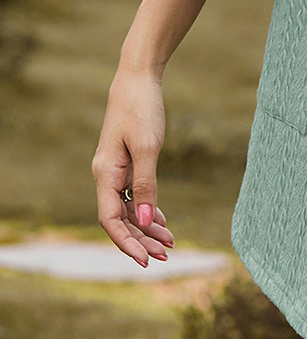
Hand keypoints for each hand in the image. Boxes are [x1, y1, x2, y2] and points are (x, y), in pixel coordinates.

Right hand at [92, 67, 173, 266]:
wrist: (138, 78)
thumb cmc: (142, 108)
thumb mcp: (148, 147)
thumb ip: (147, 185)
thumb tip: (146, 221)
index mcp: (105, 174)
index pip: (111, 220)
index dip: (127, 243)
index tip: (146, 260)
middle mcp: (106, 175)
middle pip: (120, 219)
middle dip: (141, 239)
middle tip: (165, 255)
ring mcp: (116, 170)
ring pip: (129, 208)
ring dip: (147, 226)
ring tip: (170, 242)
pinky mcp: (127, 162)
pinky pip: (134, 194)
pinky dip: (148, 208)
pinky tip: (162, 220)